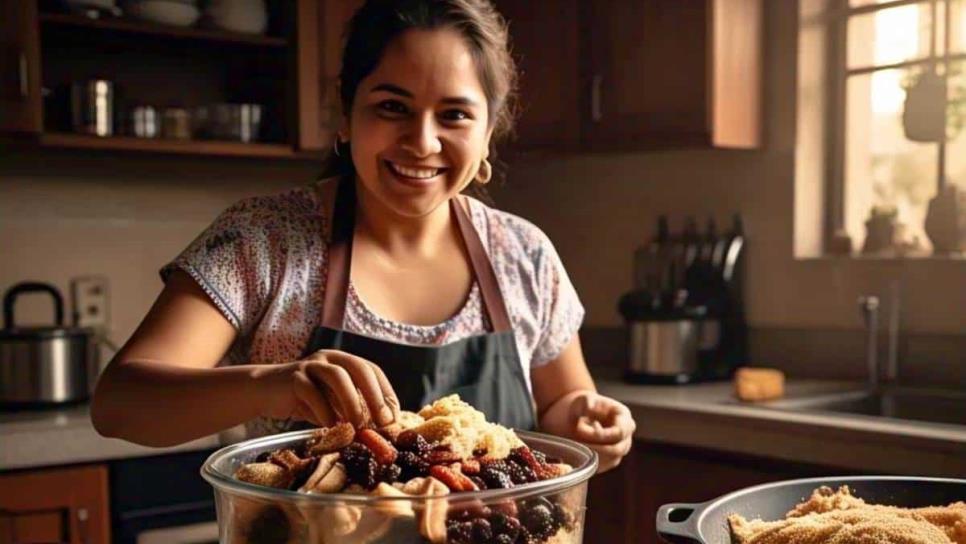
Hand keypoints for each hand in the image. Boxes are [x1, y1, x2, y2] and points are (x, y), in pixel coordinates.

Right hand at [257, 350, 399, 427]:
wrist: (265, 392)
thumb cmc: (305, 401)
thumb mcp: (333, 404)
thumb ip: (353, 410)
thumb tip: (382, 430)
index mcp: (344, 361)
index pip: (372, 371)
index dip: (386, 392)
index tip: (393, 418)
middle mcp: (330, 358)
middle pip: (360, 368)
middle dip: (375, 395)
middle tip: (383, 421)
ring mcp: (311, 365)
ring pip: (338, 376)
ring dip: (352, 402)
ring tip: (357, 426)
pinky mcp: (293, 378)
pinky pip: (312, 392)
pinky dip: (325, 412)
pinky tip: (331, 427)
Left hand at [567, 392, 634, 472]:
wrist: (577, 416)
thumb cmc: (581, 406)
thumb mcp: (582, 401)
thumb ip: (586, 405)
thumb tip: (590, 409)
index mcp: (624, 418)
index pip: (619, 432)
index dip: (601, 435)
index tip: (580, 432)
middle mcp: (626, 436)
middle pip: (617, 449)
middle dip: (596, 448)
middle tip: (576, 445)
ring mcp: (619, 450)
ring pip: (610, 460)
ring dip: (592, 455)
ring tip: (573, 446)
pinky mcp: (609, 461)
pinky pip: (602, 466)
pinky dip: (588, 462)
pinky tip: (575, 453)